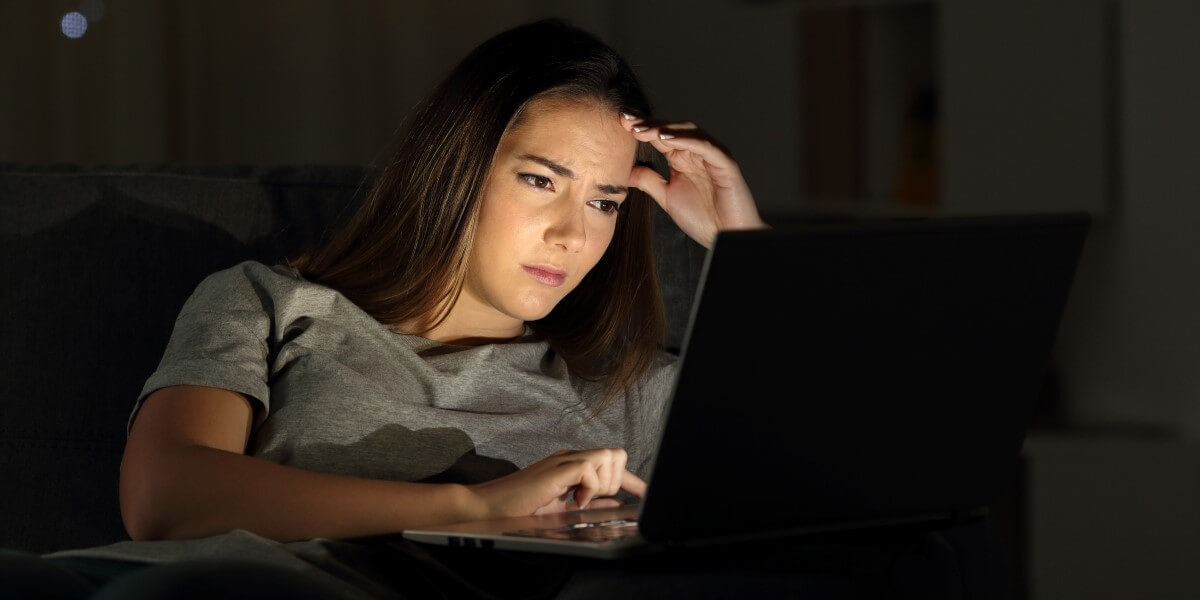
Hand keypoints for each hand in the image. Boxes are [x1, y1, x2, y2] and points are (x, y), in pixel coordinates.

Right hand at [465, 448, 646, 519]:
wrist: (489, 507)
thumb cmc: (520, 508)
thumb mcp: (562, 508)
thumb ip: (589, 502)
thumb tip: (615, 503)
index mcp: (572, 464)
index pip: (612, 462)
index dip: (632, 479)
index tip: (645, 494)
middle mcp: (570, 457)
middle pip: (617, 454)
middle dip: (615, 481)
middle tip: (590, 499)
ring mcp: (563, 460)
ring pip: (608, 456)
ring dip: (601, 483)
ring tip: (579, 499)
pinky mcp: (557, 468)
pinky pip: (590, 468)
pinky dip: (588, 488)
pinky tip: (572, 500)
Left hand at [622, 112, 767, 248]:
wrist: (727, 238)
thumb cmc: (704, 218)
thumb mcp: (666, 197)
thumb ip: (648, 181)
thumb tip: (623, 171)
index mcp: (682, 159)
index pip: (659, 136)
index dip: (640, 127)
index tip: (618, 121)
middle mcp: (696, 152)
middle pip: (671, 128)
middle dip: (648, 123)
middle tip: (626, 118)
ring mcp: (712, 156)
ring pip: (688, 131)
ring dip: (664, 128)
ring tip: (641, 129)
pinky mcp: (725, 163)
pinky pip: (705, 146)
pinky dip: (686, 139)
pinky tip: (666, 138)